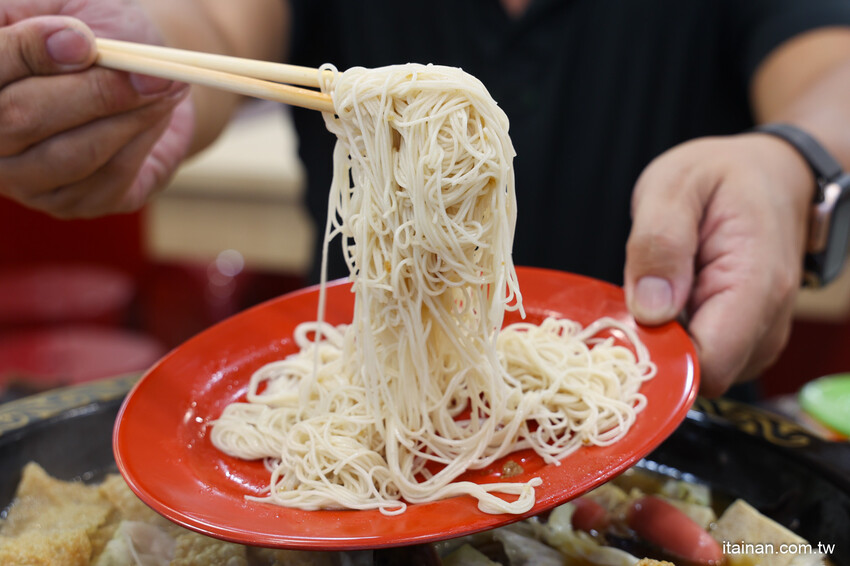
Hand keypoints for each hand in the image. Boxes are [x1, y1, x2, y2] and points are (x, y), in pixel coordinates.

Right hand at [0, 1, 192, 217]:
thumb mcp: (78, 4)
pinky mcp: (70, 204)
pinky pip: (108, 177)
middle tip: (149, 73)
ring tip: (164, 85)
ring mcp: (22, 179)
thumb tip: (75, 43)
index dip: (27, 53)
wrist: (140, 75)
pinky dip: (142, 140)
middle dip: (92, 93)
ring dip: (127, 117)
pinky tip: (159, 112)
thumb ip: (62, 17)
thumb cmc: (98, 31)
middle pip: (18, 119)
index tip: (84, 41)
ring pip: (69, 155)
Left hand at [623, 134, 813, 396]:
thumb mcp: (675, 186)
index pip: (709, 364)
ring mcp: (760, 336)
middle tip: (628, 302)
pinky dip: (675, 341)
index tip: (622, 331)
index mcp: (755, 285)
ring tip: (653, 292)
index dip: (658, 358)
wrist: (771, 174)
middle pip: (701, 375)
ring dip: (663, 345)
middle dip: (654, 351)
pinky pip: (703, 359)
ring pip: (699, 373)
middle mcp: (767, 322)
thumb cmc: (723, 175)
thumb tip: (650, 309)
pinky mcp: (746, 340)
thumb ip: (660, 243)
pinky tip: (666, 304)